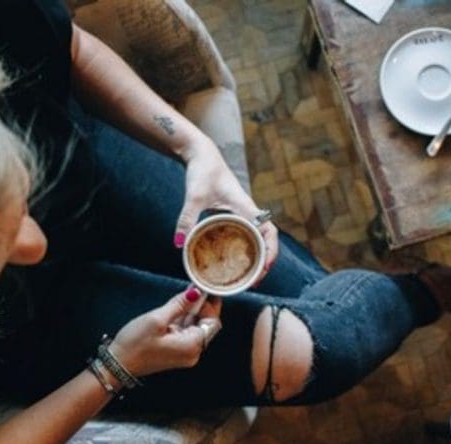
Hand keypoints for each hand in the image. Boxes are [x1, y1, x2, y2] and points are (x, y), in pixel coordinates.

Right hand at [108, 288, 221, 377]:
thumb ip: (179, 305)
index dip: (209, 304)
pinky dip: (184, 320)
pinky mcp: (176, 352)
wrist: (118, 365)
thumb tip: (195, 293)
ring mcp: (184, 354)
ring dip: (192, 312)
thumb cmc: (135, 345)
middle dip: (201, 306)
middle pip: (206, 325)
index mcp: (192, 346)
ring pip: (196, 328)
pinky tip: (178, 308)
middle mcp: (192, 353)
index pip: (213, 322)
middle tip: (194, 288)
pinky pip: (186, 333)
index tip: (201, 289)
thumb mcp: (157, 319)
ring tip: (185, 295)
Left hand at [174, 137, 278, 279]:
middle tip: (252, 282)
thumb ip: (187, 220)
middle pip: (268, 240)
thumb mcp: (194, 197)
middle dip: (265, 262)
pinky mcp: (235, 213)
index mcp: (246, 208)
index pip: (269, 232)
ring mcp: (244, 213)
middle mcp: (249, 211)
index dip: (271, 252)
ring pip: (259, 238)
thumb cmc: (202, 171)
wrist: (202, 154)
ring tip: (246, 276)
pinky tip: (233, 260)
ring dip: (258, 256)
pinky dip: (246, 248)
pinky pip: (247, 233)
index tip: (263, 269)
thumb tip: (179, 245)